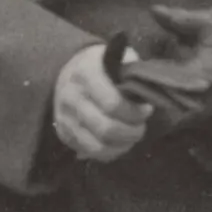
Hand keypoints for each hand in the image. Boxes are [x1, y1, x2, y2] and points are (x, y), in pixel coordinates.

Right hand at [52, 41, 149, 163]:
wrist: (70, 72)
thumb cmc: (102, 67)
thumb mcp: (119, 59)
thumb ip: (134, 73)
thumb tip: (148, 92)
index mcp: (85, 73)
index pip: (112, 104)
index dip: (135, 112)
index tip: (146, 109)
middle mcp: (70, 96)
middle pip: (106, 129)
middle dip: (132, 132)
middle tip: (140, 126)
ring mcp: (64, 117)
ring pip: (99, 146)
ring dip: (123, 145)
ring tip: (132, 134)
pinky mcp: (64, 133)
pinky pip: (90, 152)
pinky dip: (110, 152)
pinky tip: (120, 142)